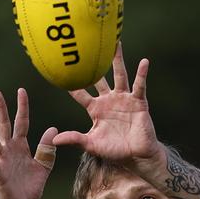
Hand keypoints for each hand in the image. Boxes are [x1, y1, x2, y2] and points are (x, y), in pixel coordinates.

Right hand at [0, 89, 57, 198]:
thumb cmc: (30, 186)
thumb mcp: (43, 165)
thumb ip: (46, 148)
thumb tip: (53, 129)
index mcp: (20, 146)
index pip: (22, 122)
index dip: (22, 107)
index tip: (21, 90)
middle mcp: (9, 150)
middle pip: (4, 125)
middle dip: (1, 109)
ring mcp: (2, 161)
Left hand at [53, 43, 162, 165]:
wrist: (136, 156)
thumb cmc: (114, 150)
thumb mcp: (91, 144)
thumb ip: (75, 139)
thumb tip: (55, 139)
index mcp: (96, 109)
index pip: (80, 93)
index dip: (71, 85)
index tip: (62, 71)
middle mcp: (109, 100)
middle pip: (100, 78)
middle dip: (94, 64)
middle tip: (88, 46)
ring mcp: (124, 99)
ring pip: (119, 75)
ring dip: (118, 60)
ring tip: (117, 43)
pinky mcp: (138, 102)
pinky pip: (139, 86)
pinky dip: (142, 74)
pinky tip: (144, 62)